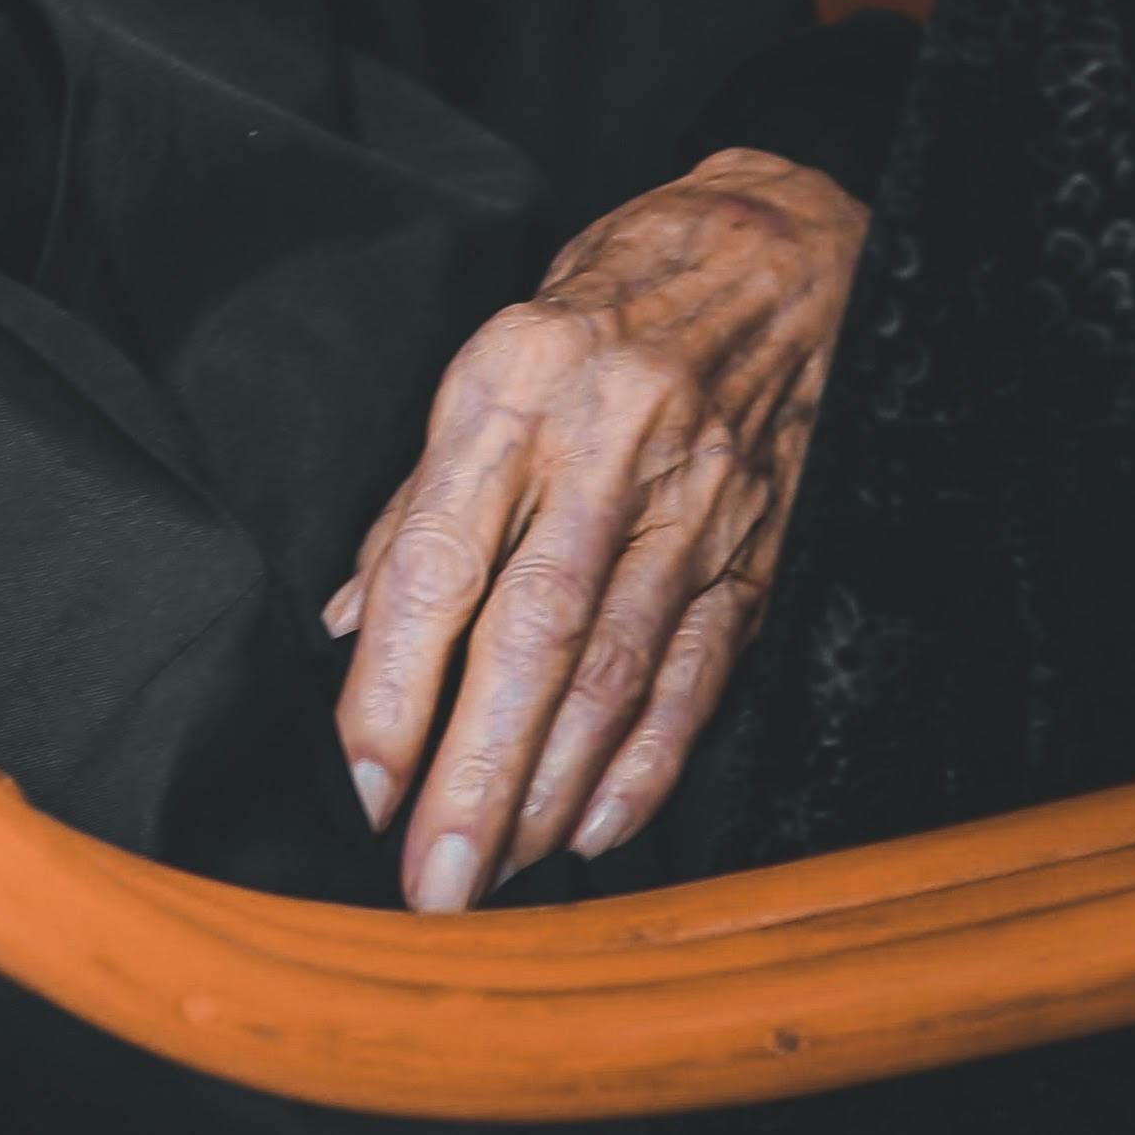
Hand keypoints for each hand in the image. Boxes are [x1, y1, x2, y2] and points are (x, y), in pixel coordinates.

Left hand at [325, 148, 866, 911]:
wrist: (783, 249)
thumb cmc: (609, 305)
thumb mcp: (494, 361)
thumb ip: (421, 501)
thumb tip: (351, 627)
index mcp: (514, 388)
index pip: (441, 563)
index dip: (396, 686)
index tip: (360, 785)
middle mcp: (607, 444)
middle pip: (533, 635)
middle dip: (476, 773)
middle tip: (431, 884)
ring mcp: (695, 499)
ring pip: (615, 669)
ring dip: (549, 788)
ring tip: (493, 872)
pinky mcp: (756, 543)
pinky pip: (700, 669)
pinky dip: (649, 760)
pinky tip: (596, 826)